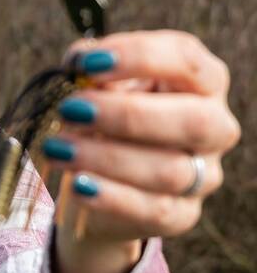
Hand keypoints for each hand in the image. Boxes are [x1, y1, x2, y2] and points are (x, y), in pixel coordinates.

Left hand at [44, 30, 240, 272]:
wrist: (100, 181)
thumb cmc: (107, 117)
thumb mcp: (102, 85)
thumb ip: (93, 69)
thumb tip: (78, 62)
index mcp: (202, 81)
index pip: (186, 59)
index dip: (139, 57)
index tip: (87, 64)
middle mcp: (214, 127)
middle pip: (194, 120)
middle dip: (127, 114)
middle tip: (71, 109)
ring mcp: (204, 175)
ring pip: (169, 170)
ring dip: (106, 157)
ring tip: (58, 147)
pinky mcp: (182, 214)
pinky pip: (154, 210)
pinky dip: (112, 197)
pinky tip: (79, 184)